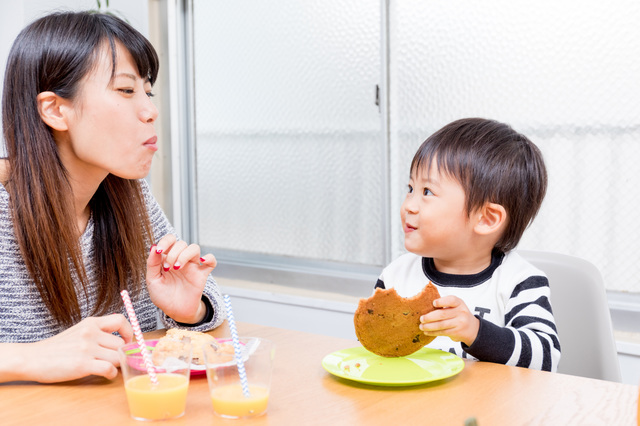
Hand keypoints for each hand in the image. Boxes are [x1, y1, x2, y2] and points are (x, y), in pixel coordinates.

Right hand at [14, 315, 132, 382]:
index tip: (127, 341)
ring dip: (117, 365)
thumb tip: (122, 340)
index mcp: (91, 322)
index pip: (120, 320)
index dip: (129, 331)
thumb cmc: (57, 348)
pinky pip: (109, 369)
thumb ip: (98, 332)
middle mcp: (90, 332)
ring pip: (118, 357)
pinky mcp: (82, 364)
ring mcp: (86, 348)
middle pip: (122, 343)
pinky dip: (111, 374)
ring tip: (110, 368)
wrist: (32, 358)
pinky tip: (105, 374)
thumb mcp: (78, 331)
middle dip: (122, 354)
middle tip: (117, 360)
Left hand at [146, 234, 216, 323]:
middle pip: (181, 243)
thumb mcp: (152, 281)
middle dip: (172, 253)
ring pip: (194, 248)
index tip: (159, 250)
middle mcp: (180, 259)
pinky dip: (209, 258)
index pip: (170, 240)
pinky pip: (211, 261)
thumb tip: (153, 247)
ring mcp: (192, 266)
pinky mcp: (202, 274)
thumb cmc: (163, 296)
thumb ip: (152, 264)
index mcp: (168, 258)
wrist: (175, 311)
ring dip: (184, 255)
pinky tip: (202, 261)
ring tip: (177, 268)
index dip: (165, 241)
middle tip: (168, 268)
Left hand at [419, 295, 479, 345]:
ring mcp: (460, 323)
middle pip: (442, 314)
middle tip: (421, 318)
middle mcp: (461, 312)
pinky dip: (433, 332)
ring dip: (429, 326)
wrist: (473, 329)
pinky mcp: (457, 332)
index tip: (433, 303)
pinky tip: (427, 332)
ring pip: (441, 325)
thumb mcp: (456, 306)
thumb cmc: (459, 315)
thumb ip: (445, 305)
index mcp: (459, 303)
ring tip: (421, 326)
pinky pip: (442, 332)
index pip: (451, 300)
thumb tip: (426, 307)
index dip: (442, 301)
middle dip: (430, 317)